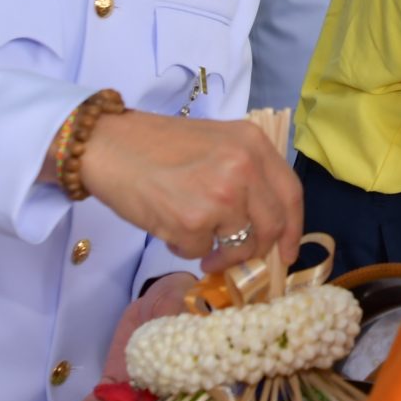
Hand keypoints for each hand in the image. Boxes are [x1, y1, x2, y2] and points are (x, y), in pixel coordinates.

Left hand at [65, 272, 197, 400]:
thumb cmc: (183, 303)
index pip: (177, 399)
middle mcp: (161, 386)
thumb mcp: (182, 311)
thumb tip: (184, 342)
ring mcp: (136, 383)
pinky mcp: (116, 376)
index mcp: (184, 374)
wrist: (162, 294)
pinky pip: (104, 395)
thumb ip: (180, 329)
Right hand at [77, 112, 302, 267]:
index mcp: (254, 144)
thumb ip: (246, 176)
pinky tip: (168, 225)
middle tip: (234, 255)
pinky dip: (185, 248)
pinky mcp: (193, 221)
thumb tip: (263, 226)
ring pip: (238, 246)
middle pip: (271, 227)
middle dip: (255, 250)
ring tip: (193, 236)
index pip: (291, 195)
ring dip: (218, 253)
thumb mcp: (217, 144)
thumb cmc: (156, 146)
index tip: (288, 252)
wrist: (107, 146)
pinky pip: (200, 251)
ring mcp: (221, 196)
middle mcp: (244, 168)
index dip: (293, 229)